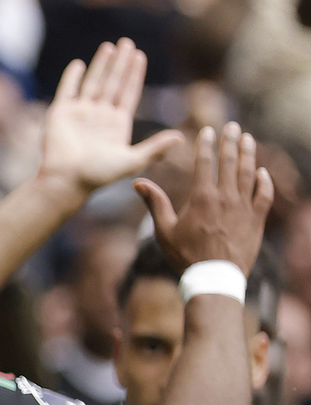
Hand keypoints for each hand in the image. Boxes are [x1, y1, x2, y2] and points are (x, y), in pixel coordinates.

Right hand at [38, 39, 181, 198]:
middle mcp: (99, 115)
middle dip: (120, 63)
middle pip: (113, 83)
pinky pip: (67, 90)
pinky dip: (72, 77)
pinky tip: (79, 64)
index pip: (128, 93)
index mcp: (117, 124)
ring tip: (109, 46)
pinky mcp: (60, 113)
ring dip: (101, 64)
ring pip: (93, 82)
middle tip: (127, 42)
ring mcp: (79, 113)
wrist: (65, 181)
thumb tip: (182, 137)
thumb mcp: (132, 161)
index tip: (139, 56)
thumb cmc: (98, 175)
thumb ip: (155, 148)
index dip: (134, 75)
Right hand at [136, 121, 274, 272]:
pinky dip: (264, 181)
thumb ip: (154, 202)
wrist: (214, 278)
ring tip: (249, 139)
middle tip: (233, 126)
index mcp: (201, 197)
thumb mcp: (164, 230)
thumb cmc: (185, 256)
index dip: (206, 144)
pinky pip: (264, 194)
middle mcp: (225, 197)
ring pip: (249, 173)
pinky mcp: (257, 219)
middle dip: (231, 141)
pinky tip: (262, 172)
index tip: (208, 130)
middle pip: (230, 162)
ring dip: (249, 154)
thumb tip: (138, 182)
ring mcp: (244, 207)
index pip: (204, 162)